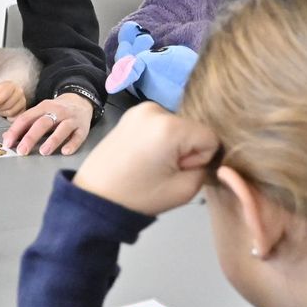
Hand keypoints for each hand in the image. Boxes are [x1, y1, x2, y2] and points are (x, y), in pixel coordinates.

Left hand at [0, 80, 26, 117]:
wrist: (9, 93)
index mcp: (11, 86)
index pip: (5, 95)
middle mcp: (19, 93)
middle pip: (8, 104)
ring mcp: (23, 101)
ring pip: (11, 112)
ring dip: (2, 112)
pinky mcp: (23, 109)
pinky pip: (15, 117)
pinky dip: (8, 116)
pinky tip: (5, 112)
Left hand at [3, 93, 93, 155]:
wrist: (80, 102)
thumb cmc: (56, 111)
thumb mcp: (40, 113)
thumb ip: (25, 124)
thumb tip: (7, 137)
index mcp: (43, 107)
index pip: (26, 118)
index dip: (15, 131)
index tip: (7, 143)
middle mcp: (57, 112)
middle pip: (42, 123)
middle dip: (31, 137)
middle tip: (22, 151)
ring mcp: (71, 119)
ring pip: (62, 128)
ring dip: (52, 140)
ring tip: (43, 152)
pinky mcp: (83, 128)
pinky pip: (78, 136)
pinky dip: (72, 144)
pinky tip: (65, 151)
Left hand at [73, 102, 219, 216]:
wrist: (95, 196)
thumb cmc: (138, 197)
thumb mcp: (184, 190)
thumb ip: (205, 169)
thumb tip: (204, 154)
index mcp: (170, 127)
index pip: (210, 138)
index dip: (201, 159)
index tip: (176, 172)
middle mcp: (155, 109)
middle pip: (193, 129)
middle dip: (186, 150)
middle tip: (161, 170)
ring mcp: (141, 109)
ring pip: (178, 126)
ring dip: (172, 144)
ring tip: (150, 164)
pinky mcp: (131, 114)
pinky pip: (161, 124)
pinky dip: (159, 138)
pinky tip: (143, 155)